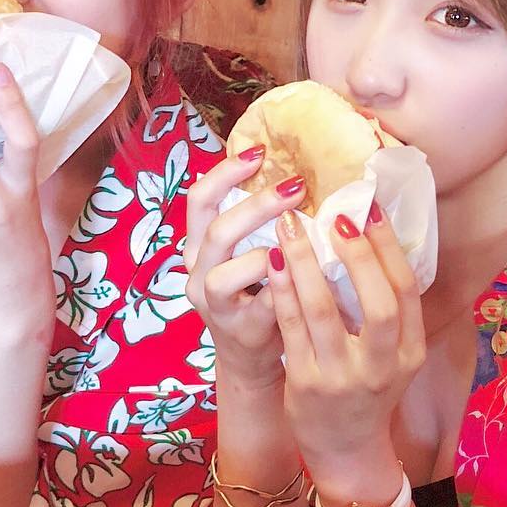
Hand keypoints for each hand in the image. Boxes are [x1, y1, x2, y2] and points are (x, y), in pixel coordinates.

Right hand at [185, 147, 306, 390]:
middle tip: (296, 186)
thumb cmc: (257, 291)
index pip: (199, 199)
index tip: (259, 152)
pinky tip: (309, 273)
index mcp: (199, 243)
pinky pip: (260, 304)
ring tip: (298, 237)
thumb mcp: (248, 252)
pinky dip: (284, 286)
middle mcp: (197, 270)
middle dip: (257, 205)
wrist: (252, 354)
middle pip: (216, 230)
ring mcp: (212, 303)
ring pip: (223, 273)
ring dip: (264, 252)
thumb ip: (257, 222)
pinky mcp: (237, 328)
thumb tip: (292, 170)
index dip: (225, 173)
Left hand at [267, 206, 425, 488]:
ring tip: (291, 227)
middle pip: (378, 303)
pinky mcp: (305, 385)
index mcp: (409, 351)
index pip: (406, 291)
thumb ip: (388, 309)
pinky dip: (282, 291)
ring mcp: (342, 377)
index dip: (390, 247)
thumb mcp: (394, 354)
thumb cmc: (367, 387)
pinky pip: (291, 328)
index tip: (370, 208)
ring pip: (325, 312)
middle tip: (335, 215)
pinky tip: (273, 263)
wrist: (346, 449)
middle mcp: (382, 366)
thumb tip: (370, 236)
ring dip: (307, 264)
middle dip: (357, 254)